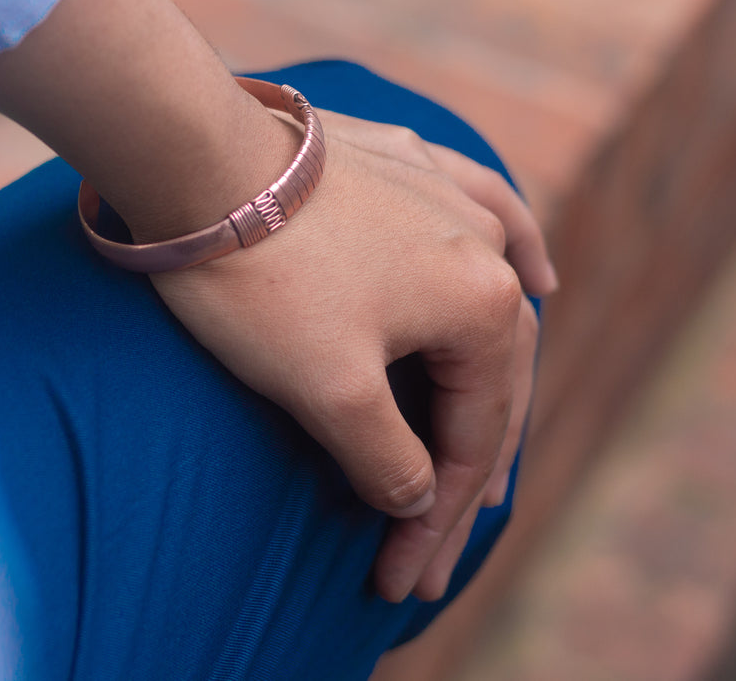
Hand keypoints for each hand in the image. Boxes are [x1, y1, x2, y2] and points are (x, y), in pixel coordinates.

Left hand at [149, 110, 553, 601]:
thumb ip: (386, 458)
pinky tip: (542, 275)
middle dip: (456, 472)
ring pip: (485, 304)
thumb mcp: (329, 391)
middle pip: (485, 379)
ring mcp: (447, 195)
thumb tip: (415, 498)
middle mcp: (483, 244)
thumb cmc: (262, 277)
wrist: (193, 157)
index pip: (471, 435)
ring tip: (486, 455)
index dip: (438, 520)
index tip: (397, 579)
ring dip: (482, 382)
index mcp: (480, 301)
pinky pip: (481, 211)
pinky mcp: (406, 163)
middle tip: (426, 550)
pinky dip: (512, 252)